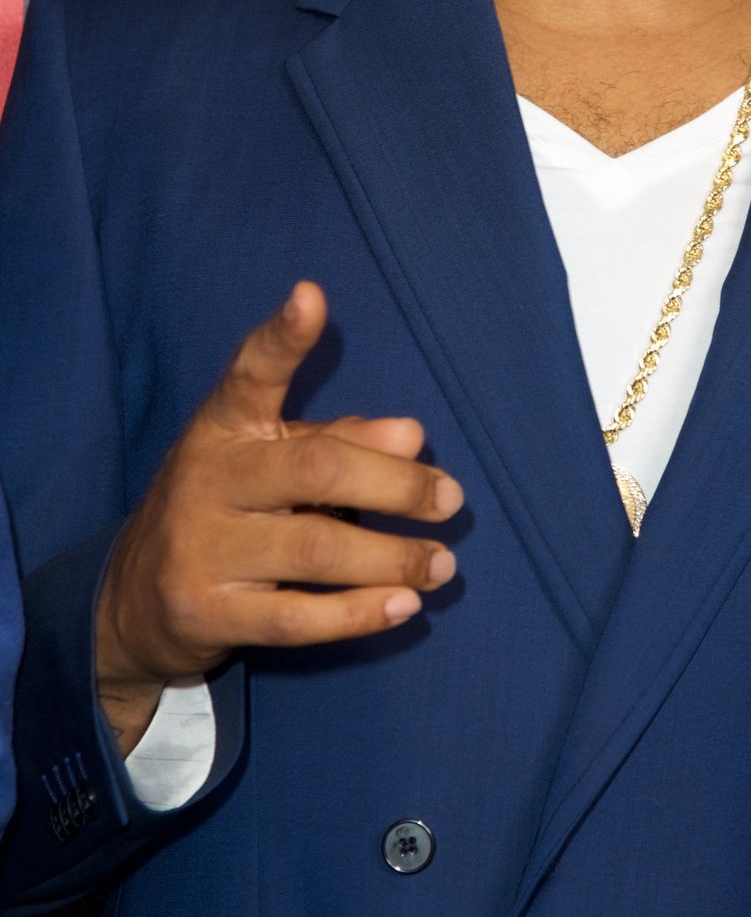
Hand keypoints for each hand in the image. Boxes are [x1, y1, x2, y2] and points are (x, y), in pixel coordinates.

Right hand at [95, 282, 463, 753]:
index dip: (282, 337)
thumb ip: (340, 441)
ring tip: (442, 564)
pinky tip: (404, 606)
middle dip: (395, 485)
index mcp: (223, 426)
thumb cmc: (229, 512)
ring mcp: (200, 547)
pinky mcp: (204, 614)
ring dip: (392, 558)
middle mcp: (205, 478)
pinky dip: (359, 614)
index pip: (250, 373)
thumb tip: (412, 434)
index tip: (311, 297)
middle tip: (450, 500)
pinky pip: (295, 619)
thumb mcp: (272, 462)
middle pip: (317, 468)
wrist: (134, 604)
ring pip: (316, 549)